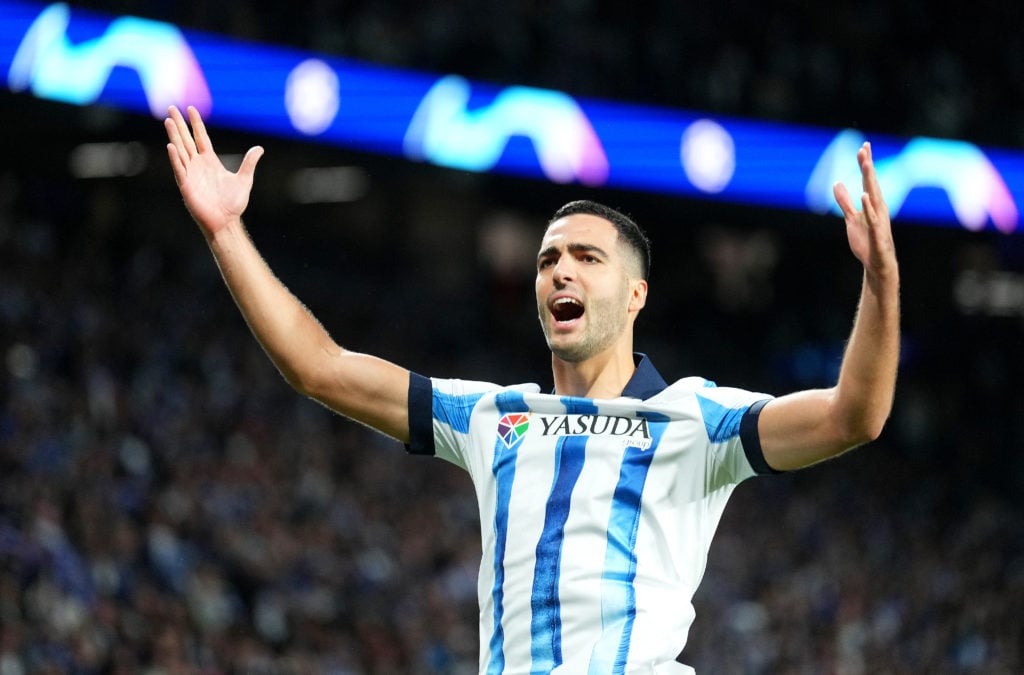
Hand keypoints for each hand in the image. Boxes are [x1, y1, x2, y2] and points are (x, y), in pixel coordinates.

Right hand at [164, 105, 263, 238]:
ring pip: (180, 150)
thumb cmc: (233, 203)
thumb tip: (259, 148)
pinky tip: (172, 146)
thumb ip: (249, 163)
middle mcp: (198, 165)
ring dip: (174, 136)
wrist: (226, 221)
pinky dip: (175, 158)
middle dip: (179, 124)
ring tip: (168, 121)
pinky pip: (180, 169)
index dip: (196, 124)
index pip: (201, 138)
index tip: (191, 109)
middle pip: (186, 140)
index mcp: (210, 161)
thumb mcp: (244, 179)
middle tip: (171, 108)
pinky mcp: (186, 185)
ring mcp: (190, 174)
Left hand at [832, 142, 896, 281]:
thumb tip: (837, 183)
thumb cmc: (867, 241)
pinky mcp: (878, 234)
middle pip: (873, 183)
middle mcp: (879, 209)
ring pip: (875, 197)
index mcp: (873, 204)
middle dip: (868, 166)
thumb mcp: (851, 219)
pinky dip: (870, 206)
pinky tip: (865, 195)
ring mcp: (880, 220)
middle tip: (864, 148)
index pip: (869, 181)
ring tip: (866, 164)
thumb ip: (845, 202)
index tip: (863, 147)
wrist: (877, 264)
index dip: (866, 164)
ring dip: (870, 180)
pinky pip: (873, 218)